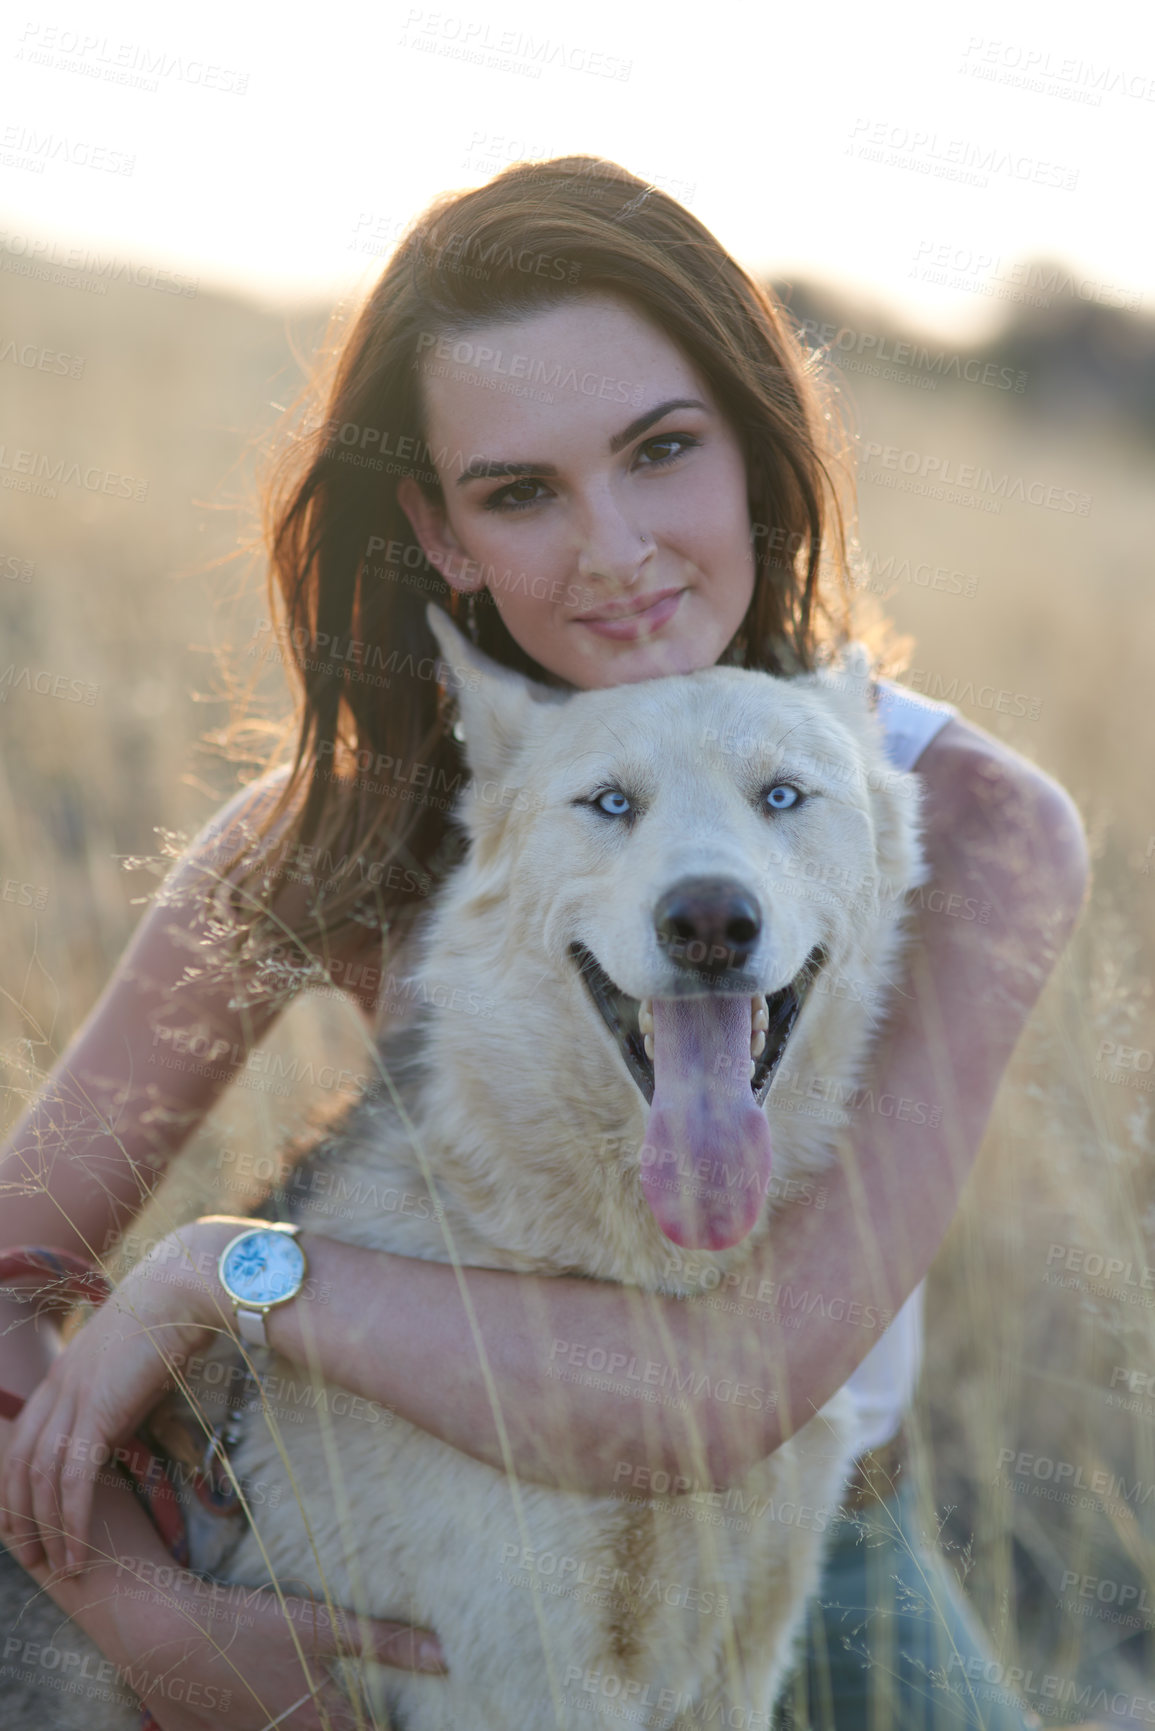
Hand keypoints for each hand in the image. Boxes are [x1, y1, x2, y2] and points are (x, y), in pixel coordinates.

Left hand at [0, 1229, 220, 1574]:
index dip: (16, 1485)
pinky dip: (74, 1519)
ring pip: (42, 1478)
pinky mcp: (99, 1410)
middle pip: (20, 1464)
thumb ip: (116, 1399)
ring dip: (49, 1528)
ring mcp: (74, 1398)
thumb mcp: (133, 1366)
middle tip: (33, 1557)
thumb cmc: (173, 1321)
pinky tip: (79, 1547)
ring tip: (63, 1566)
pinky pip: (75, 1478)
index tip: (22, 1520)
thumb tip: (118, 1430)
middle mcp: (58, 1387)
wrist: (184, 1288)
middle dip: (20, 1516)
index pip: (23, 1441)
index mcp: (64, 1375)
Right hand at [113, 1564, 447, 1729]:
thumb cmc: (247, 1626)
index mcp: (319, 1723)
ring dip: (303, 1723)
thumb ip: (385, 1643)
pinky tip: (259, 1707)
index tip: (411, 1718)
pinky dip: (262, 1725)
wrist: (162, 1634)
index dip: (392, 1728)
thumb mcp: (322, 1624)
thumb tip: (445, 1658)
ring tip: (309, 1703)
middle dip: (352, 1722)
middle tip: (353, 1706)